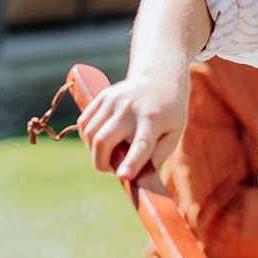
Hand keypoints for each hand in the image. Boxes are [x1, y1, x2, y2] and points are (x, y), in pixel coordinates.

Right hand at [77, 68, 191, 180]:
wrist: (160, 79)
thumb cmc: (169, 113)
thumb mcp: (173, 134)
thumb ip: (158, 156)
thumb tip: (140, 179)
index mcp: (153, 118)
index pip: (141, 143)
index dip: (131, 162)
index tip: (123, 176)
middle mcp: (130, 107)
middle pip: (104, 140)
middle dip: (102, 163)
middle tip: (114, 169)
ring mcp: (113, 100)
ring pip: (90, 134)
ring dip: (95, 153)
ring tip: (110, 155)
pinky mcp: (102, 96)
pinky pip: (84, 123)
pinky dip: (88, 139)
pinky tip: (101, 142)